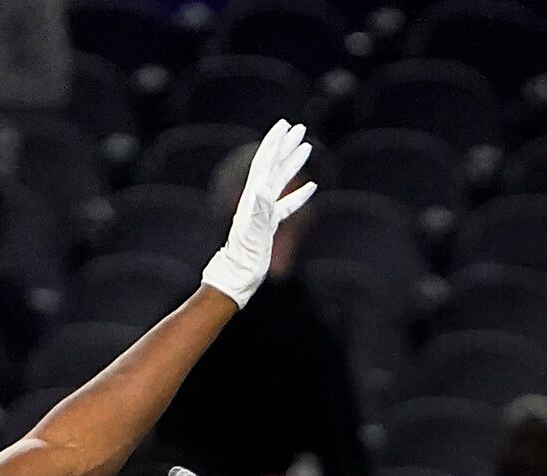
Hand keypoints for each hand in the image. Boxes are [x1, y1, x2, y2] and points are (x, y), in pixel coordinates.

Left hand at [200, 120, 318, 307]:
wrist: (235, 279)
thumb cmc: (243, 260)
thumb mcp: (252, 234)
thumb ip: (259, 210)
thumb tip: (263, 188)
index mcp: (253, 198)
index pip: (265, 163)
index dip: (274, 143)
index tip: (285, 125)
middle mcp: (256, 201)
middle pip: (273, 166)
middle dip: (285, 146)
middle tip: (300, 128)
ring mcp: (262, 212)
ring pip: (280, 181)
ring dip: (292, 163)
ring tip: (305, 147)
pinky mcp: (269, 224)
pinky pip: (287, 204)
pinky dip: (299, 193)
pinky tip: (311, 187)